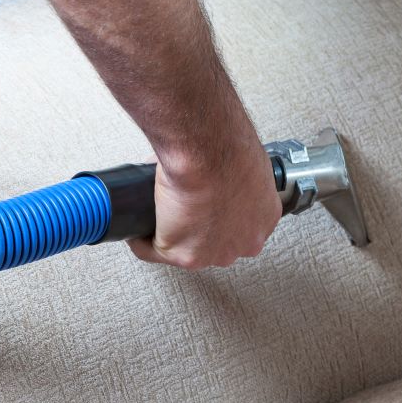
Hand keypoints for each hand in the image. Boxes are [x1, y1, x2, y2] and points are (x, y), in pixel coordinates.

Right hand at [128, 127, 281, 269]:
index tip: (204, 206)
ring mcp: (216, 253)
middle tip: (180, 209)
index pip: (240, 225)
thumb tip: (211, 166)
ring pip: (187, 250)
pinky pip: (154, 252)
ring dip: (172, 235)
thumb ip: (233, 174)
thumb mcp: (243, 160)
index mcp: (263, 216)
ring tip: (158, 217)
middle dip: (198, 230)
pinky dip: (142, 241)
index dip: (219, 215)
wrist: (207, 151)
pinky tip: (137, 230)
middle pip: (217, 243)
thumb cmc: (226, 147)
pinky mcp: (186, 256)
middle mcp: (245, 241)